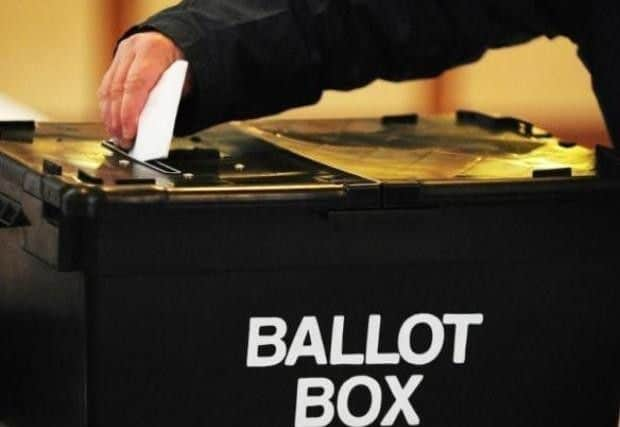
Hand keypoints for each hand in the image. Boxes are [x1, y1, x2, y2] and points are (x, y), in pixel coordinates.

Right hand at [98, 32, 189, 148]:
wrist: (175, 41)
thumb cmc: (180, 64)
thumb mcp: (182, 81)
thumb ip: (167, 100)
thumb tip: (152, 126)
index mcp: (152, 51)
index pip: (136, 85)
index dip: (129, 111)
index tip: (129, 132)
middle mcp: (132, 49)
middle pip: (118, 89)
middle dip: (118, 118)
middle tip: (123, 139)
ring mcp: (121, 54)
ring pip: (107, 89)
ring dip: (110, 116)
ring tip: (116, 135)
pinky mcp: (114, 62)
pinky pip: (106, 87)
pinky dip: (107, 107)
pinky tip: (111, 121)